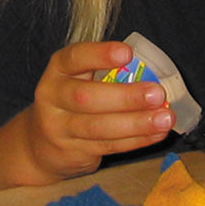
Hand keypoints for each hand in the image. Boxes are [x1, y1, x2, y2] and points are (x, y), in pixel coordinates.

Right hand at [20, 39, 173, 182]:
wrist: (39, 144)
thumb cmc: (71, 102)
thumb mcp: (79, 80)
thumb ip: (107, 74)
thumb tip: (152, 77)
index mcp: (58, 70)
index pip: (75, 58)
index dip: (100, 55)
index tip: (127, 53)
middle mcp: (52, 96)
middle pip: (86, 97)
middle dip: (125, 96)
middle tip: (157, 94)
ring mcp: (59, 127)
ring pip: (99, 127)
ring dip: (136, 123)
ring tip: (165, 118)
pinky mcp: (71, 151)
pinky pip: (107, 146)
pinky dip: (136, 140)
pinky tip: (157, 134)